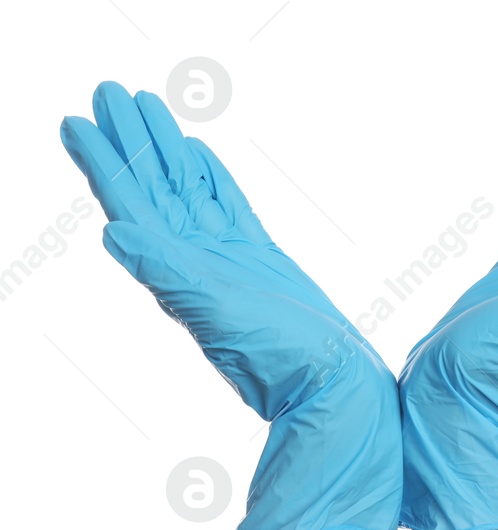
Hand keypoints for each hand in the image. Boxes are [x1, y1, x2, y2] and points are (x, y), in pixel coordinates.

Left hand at [61, 83, 401, 529]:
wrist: (334, 386)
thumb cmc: (280, 359)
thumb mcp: (219, 310)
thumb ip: (167, 270)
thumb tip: (113, 232)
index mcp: (178, 269)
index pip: (130, 206)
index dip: (103, 164)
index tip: (77, 122)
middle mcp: (196, 261)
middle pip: (152, 189)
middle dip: (130, 141)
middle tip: (107, 91)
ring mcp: (228, 260)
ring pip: (186, 192)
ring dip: (163, 150)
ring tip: (144, 104)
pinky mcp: (262, 261)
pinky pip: (227, 209)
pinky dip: (209, 180)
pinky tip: (197, 154)